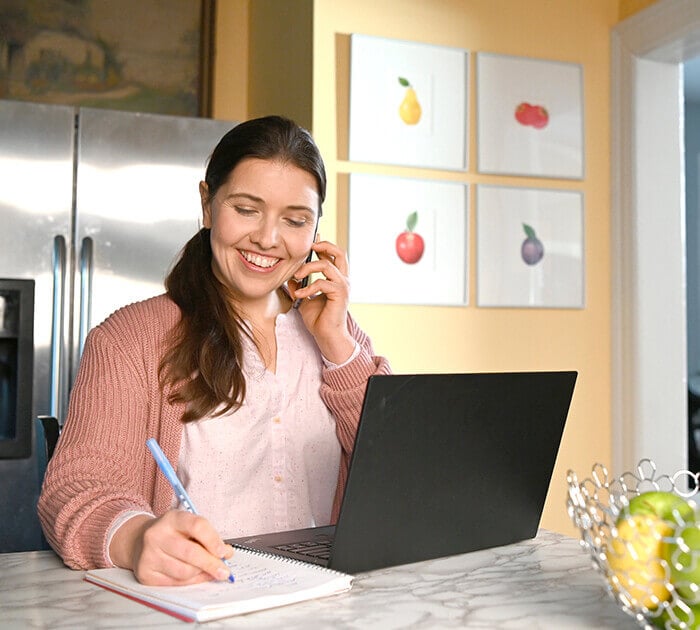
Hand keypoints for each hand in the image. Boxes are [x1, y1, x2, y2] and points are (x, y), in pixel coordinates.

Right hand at [110, 511, 233, 585]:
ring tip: (208, 571)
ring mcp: (148, 555)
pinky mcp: (145, 573)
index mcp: (172, 518)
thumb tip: (227, 554)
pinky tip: (195, 576)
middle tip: (225, 572)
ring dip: (201, 573)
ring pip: (184, 571)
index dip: (214, 540)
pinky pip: (174, 583)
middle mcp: (157, 535)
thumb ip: (208, 537)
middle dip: (211, 564)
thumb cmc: (172, 533)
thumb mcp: (188, 526)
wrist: (139, 541)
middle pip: (190, 552)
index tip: (225, 552)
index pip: (197, 526)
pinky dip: (190, 581)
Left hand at [289, 239, 355, 363]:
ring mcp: (343, 286)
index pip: (333, 255)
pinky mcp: (340, 294)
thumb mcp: (305, 299)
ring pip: (327, 265)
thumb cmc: (319, 319)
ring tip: (297, 276)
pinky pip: (322, 283)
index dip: (323, 245)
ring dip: (309, 268)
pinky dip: (308, 287)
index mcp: (336, 278)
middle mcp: (343, 280)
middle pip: (339, 253)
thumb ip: (300, 286)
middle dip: (324, 246)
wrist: (326, 336)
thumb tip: (290, 277)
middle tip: (310, 247)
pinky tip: (299, 295)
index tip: (311, 240)